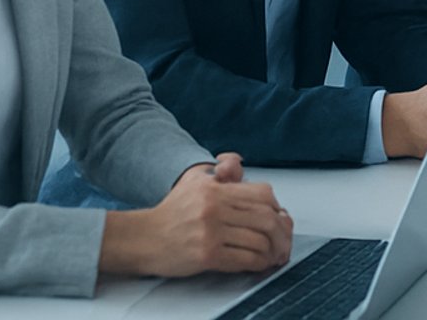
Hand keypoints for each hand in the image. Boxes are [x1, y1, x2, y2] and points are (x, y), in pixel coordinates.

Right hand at [98, 154, 290, 278]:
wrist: (141, 238)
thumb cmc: (171, 212)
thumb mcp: (194, 180)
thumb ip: (220, 171)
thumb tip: (239, 163)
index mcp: (215, 190)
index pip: (262, 194)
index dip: (277, 207)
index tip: (279, 217)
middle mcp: (214, 209)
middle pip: (266, 218)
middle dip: (282, 232)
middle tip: (284, 240)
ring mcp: (210, 233)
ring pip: (258, 241)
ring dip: (273, 251)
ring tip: (275, 255)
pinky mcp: (206, 256)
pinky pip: (244, 259)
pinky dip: (258, 263)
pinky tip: (261, 264)